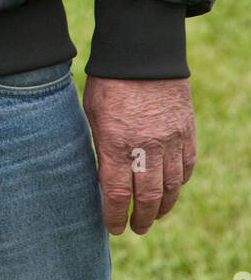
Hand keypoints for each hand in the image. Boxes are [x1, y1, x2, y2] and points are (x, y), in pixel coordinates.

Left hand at [82, 76, 195, 234]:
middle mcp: (145, 146)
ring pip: (170, 187)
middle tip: (136, 228)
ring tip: (154, 216)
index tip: (113, 227)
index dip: (114, 216)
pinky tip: (171, 189)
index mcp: (115, 142)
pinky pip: (186, 166)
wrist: (142, 51)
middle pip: (147, 197)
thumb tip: (103, 176)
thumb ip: (100, 146)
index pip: (116, 194)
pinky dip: (179, 182)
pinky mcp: (186, 131)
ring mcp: (170, 140)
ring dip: (162, 207)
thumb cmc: (109, 81)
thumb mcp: (92, 113)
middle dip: (141, 219)